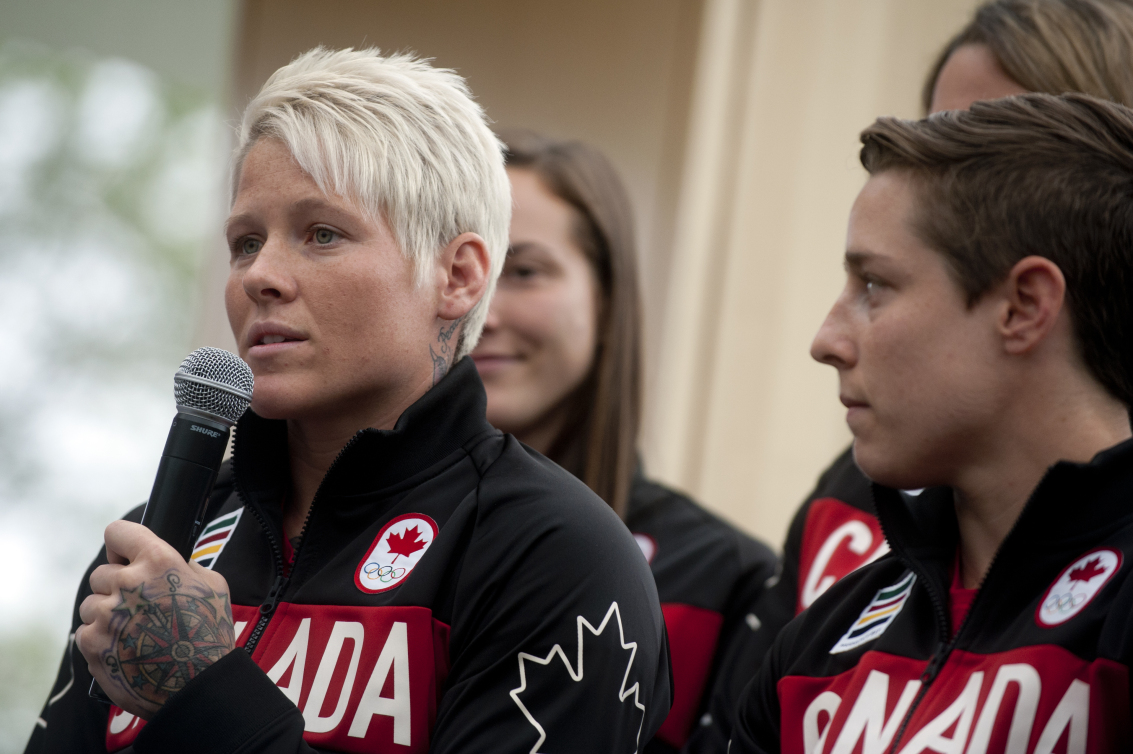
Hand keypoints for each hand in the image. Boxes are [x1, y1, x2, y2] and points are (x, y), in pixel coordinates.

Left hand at [76, 520, 234, 718]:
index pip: (118, 532)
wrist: (198, 684)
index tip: (125, 556)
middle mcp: (128, 584)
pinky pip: (85, 632)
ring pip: (91, 604)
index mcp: (158, 562)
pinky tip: (125, 649)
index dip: (121, 544)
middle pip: (102, 573)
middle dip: (117, 586)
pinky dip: (101, 639)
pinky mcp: (91, 644)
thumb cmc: (211, 634)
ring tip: (133, 632)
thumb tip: (166, 561)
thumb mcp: (214, 585)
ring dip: (107, 614)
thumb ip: (184, 566)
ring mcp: (106, 615)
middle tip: (139, 606)